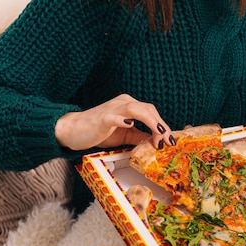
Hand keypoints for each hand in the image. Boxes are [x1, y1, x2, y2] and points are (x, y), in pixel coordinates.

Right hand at [55, 94, 174, 150]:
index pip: (151, 112)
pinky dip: (123, 120)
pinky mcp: (103, 118)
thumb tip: (155, 142)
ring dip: (151, 122)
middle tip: (169, 141)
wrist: (74, 131)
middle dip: (161, 126)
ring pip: (137, 109)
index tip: (171, 140)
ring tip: (160, 134)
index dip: (163, 126)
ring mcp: (113, 109)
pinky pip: (115, 117)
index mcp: (129, 105)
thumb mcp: (124, 135)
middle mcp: (123, 103)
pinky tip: (130, 125)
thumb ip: (139, 136)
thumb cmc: (98, 132)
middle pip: (148, 109)